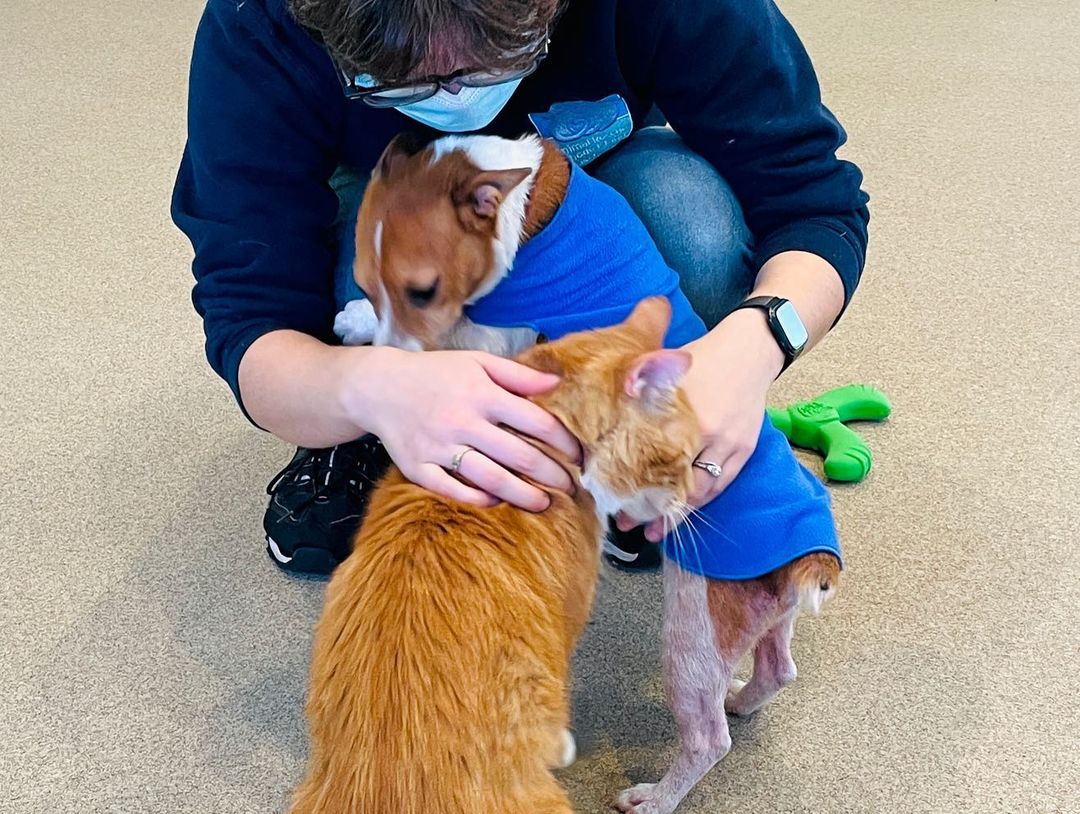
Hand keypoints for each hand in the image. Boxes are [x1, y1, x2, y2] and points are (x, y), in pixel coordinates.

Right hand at [353, 347, 580, 510]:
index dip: (565, 443)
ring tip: (544, 503)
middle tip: (571, 487)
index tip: (579, 456)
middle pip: (520, 457)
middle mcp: (463, 422)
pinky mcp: (418, 468)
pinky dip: (478, 500)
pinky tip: (497, 502)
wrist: (379, 387)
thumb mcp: (477, 362)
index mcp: (483, 394)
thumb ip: (518, 375)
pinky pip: (453, 491)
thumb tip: (558, 382)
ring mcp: (439, 447)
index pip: (538, 424)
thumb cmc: (436, 374)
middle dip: (552, 475)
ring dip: (523, 495)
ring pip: (491, 479)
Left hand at [617, 309, 784, 540]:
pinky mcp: (744, 450)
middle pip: (673, 481)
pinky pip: (721, 485)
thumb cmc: (700, 357)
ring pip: (699, 490)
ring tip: (652, 532)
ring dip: (676, 514)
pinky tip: (684, 515)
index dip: (630, 482)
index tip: (610, 498)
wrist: (750, 350)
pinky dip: (701, 503)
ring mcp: (728, 443)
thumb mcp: (662, 367)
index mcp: (680, 410)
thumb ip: (636, 390)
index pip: (651, 458)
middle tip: (626, 522)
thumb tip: (602, 415)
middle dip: (649, 506)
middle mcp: (705, 431)